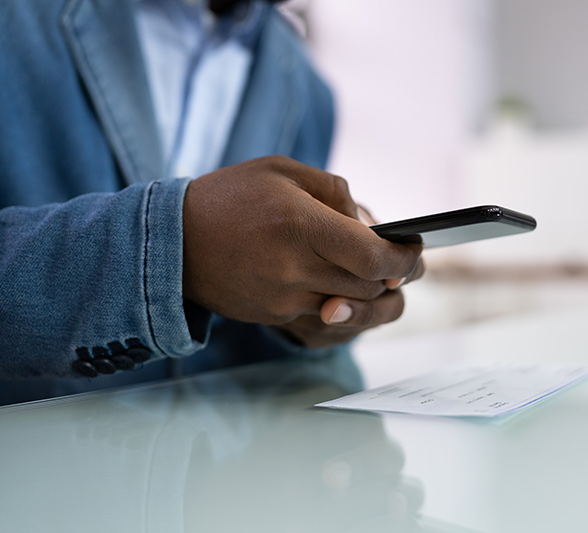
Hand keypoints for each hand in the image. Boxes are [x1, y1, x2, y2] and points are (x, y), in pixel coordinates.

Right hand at [182, 156, 422, 330]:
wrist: (172, 241)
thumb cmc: (231, 196)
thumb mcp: (284, 172)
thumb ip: (335, 192)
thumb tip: (370, 226)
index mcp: (301, 226)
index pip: (373, 257)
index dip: (404, 258)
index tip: (415, 250)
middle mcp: (294, 269)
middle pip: (370, 288)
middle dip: (398, 279)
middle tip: (409, 265)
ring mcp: (283, 300)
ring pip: (351, 310)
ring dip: (375, 297)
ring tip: (386, 280)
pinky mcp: (273, 317)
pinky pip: (324, 320)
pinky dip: (344, 306)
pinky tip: (348, 289)